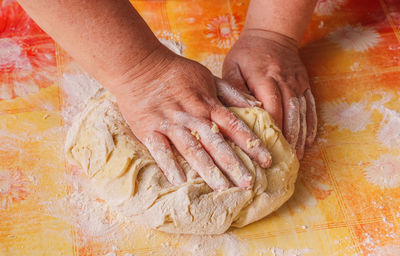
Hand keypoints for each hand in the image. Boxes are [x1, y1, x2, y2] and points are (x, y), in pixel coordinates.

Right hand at [111, 45, 271, 190]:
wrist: (139, 65)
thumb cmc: (176, 72)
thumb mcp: (208, 76)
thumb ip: (231, 92)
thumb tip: (256, 104)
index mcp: (207, 104)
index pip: (235, 126)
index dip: (252, 144)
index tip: (267, 161)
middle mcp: (192, 116)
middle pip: (217, 143)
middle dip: (234, 164)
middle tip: (249, 184)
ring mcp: (170, 124)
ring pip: (192, 149)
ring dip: (208, 170)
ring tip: (222, 189)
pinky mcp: (149, 129)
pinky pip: (160, 150)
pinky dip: (169, 165)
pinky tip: (180, 183)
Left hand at [222, 29, 316, 158]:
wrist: (272, 34)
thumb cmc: (247, 53)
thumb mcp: (233, 66)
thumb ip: (234, 89)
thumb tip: (238, 113)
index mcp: (265, 78)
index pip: (272, 108)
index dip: (272, 129)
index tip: (269, 147)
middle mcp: (285, 82)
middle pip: (290, 114)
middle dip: (288, 138)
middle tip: (285, 160)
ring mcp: (297, 83)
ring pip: (302, 113)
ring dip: (301, 136)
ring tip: (298, 156)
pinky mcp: (304, 84)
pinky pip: (310, 106)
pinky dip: (310, 125)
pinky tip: (309, 140)